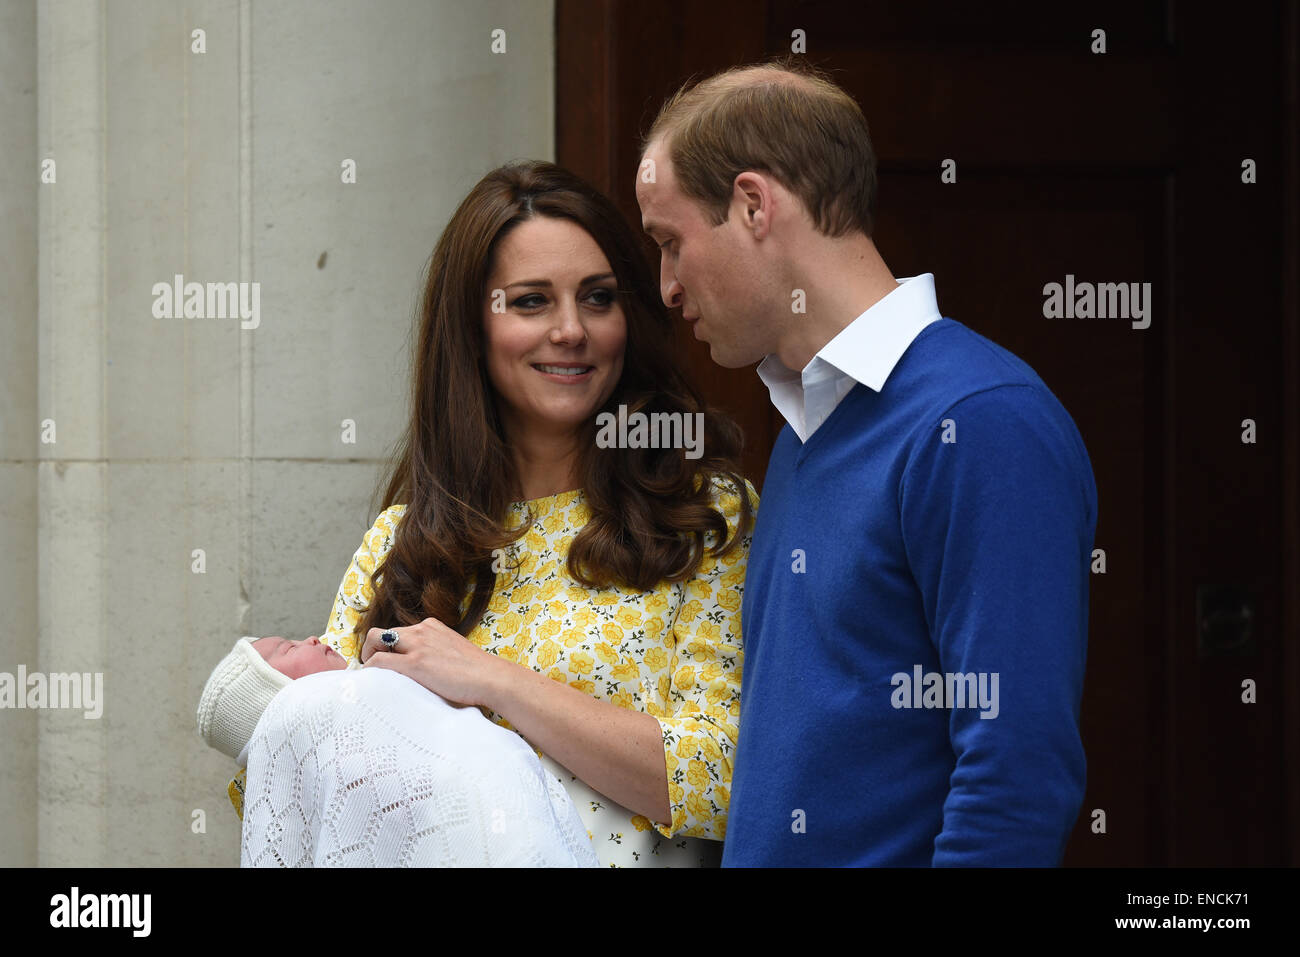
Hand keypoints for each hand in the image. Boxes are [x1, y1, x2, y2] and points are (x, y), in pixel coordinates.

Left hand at [359, 617, 505, 707]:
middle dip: (372, 650)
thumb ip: (435, 652)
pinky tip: (374, 682)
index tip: (385, 661)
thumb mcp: (452, 652)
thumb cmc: (477, 673)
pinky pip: (379, 661)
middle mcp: (422, 629)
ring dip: (368, 657)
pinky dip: (371, 670)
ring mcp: (417, 644)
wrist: (491, 678)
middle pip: (380, 632)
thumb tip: (423, 670)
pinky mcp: (415, 663)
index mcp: (431, 626)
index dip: (386, 647)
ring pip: (374, 640)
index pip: (397, 631)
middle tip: (374, 670)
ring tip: (372, 677)